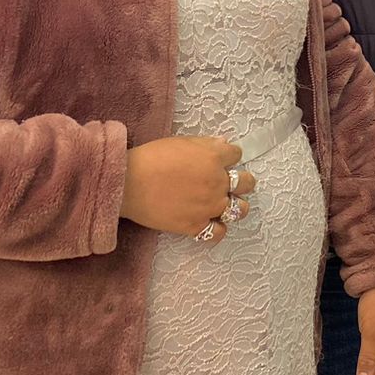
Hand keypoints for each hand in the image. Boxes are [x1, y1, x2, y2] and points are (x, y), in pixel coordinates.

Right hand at [119, 136, 255, 242]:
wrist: (127, 183)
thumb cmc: (151, 158)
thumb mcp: (182, 142)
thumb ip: (206, 144)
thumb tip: (223, 144)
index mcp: (214, 158)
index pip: (236, 155)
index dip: (229, 157)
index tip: (222, 160)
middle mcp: (217, 182)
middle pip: (246, 182)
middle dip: (242, 181)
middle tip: (230, 182)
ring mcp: (209, 206)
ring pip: (240, 209)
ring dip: (236, 205)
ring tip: (225, 204)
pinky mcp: (195, 225)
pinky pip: (218, 232)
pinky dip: (217, 229)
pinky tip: (211, 223)